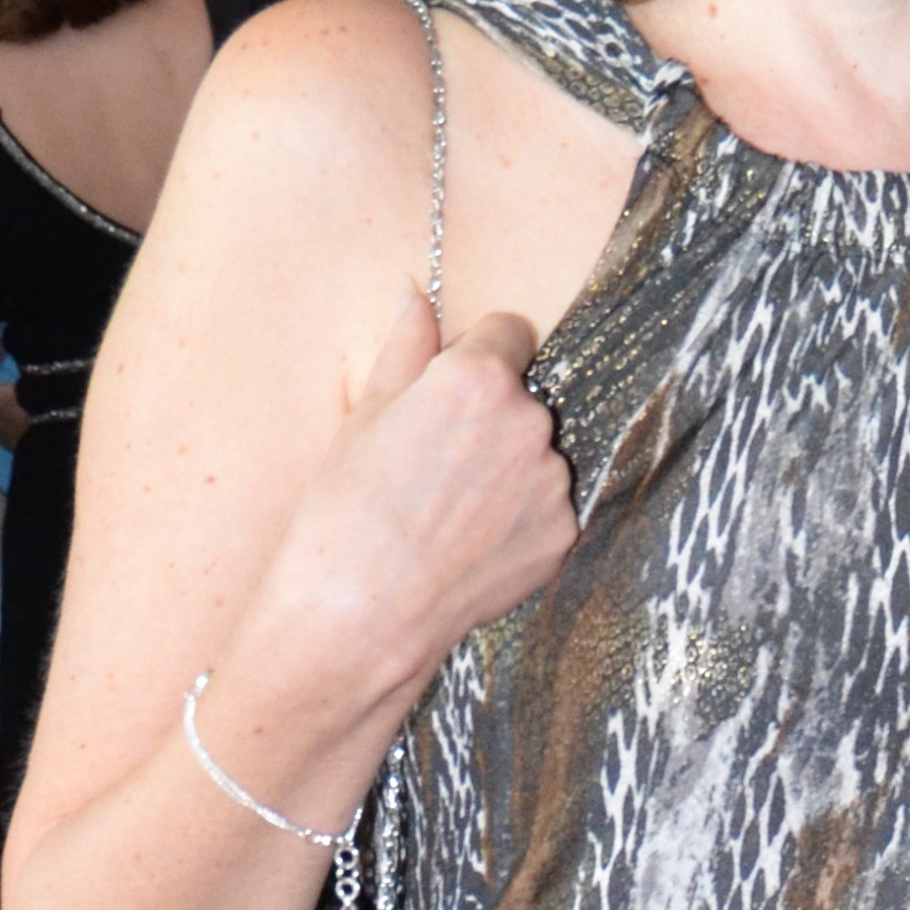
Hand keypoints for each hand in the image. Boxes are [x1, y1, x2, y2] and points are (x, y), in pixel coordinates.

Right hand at [260, 283, 577, 707]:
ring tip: (445, 512)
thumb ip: (405, 348)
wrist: (361, 613)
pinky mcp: (562, 535)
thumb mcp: (365, 415)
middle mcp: (530, 422)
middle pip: (521, 398)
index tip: (449, 386)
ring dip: (504, 470)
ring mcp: (552, 483)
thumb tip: (416, 296)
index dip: (476, 355)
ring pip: (534, 456)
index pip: (509, 331)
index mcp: (479, 378)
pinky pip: (543, 509)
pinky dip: (515, 520)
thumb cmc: (346, 510)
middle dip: (487, 418)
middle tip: (431, 465)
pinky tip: (466, 544)